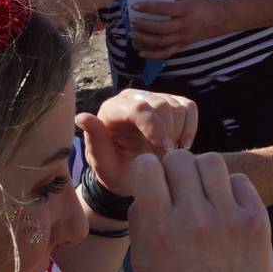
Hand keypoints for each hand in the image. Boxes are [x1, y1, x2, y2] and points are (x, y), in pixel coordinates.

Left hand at [80, 90, 199, 195]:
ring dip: (178, 133)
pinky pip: (189, 107)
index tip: (166, 150)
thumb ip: (95, 141)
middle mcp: (132, 97)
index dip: (155, 128)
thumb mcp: (102, 163)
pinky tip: (182, 145)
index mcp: (112, 109)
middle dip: (167, 134)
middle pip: (161, 105)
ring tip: (168, 155)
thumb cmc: (114, 170)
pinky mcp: (171, 102)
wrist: (129, 173)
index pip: (139, 109)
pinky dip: (191, 127)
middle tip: (164, 159)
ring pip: (177, 106)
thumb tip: (82, 117)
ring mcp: (153, 97)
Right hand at [124, 149, 272, 271]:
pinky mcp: (256, 219)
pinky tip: (224, 207)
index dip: (145, 168)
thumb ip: (141, 221)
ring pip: (212, 161)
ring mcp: (228, 217)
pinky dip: (229, 189)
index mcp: (161, 231)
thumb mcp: (146, 263)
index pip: (146, 168)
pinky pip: (240, 180)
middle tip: (177, 187)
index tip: (151, 180)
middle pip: (180, 158)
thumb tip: (145, 186)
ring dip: (202, 173)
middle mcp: (194, 220)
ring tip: (201, 192)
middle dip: (173, 169)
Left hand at [128, 0, 233, 57]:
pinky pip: (166, 53)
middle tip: (132, 21)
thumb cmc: (202, 3)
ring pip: (161, 42)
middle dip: (143, 26)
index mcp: (185, 9)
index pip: (163, 9)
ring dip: (145, 39)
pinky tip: (141, 52)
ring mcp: (183, 37)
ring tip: (133, 34)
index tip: (135, 6)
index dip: (147, 7)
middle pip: (160, 29)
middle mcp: (184, 24)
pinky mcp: (183, 45)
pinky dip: (152, 55)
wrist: (220, 18)